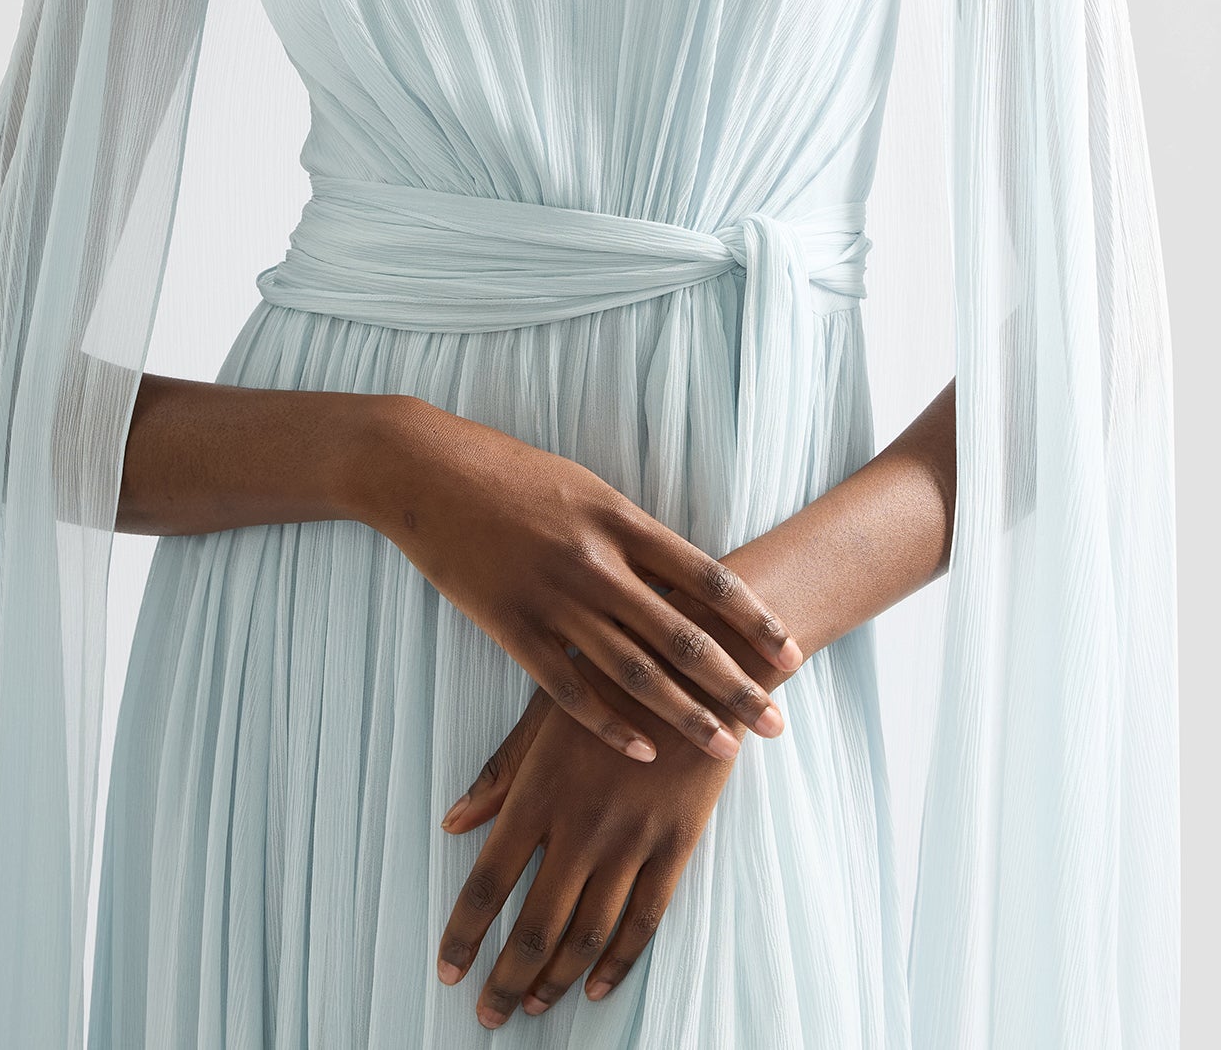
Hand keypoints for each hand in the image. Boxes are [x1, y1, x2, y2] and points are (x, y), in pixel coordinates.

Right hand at [361, 399, 801, 760]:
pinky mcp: (510, 626)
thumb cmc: (511, 473)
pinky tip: (642, 750)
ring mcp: (553, 597)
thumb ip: (631, 534)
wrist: (428, 470)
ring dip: (685, 715)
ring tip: (725, 749)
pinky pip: (569, 688)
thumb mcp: (585, 488)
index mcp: (620, 519)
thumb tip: (682, 575)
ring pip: (634, 671)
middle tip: (777, 722)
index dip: (754, 620)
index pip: (706, 578)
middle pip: (681, 635)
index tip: (792, 653)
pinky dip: (609, 723)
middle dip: (735, 683)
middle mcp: (596, 561)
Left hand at [435, 672, 738, 1025]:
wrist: (697, 659)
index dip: (464, 933)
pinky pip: (645, 918)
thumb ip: (501, 774)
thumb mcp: (545, 712)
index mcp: (540, 792)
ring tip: (531, 1007)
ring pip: (588, 933)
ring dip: (555, 979)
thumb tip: (452, 823)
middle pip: (536, 925)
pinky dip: (618, 961)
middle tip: (487, 1016)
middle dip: (506, 978)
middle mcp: (582, 825)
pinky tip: (595, 985)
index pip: (488, 882)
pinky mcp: (676, 842)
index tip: (447, 970)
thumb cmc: (612, 675)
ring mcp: (633, 839)